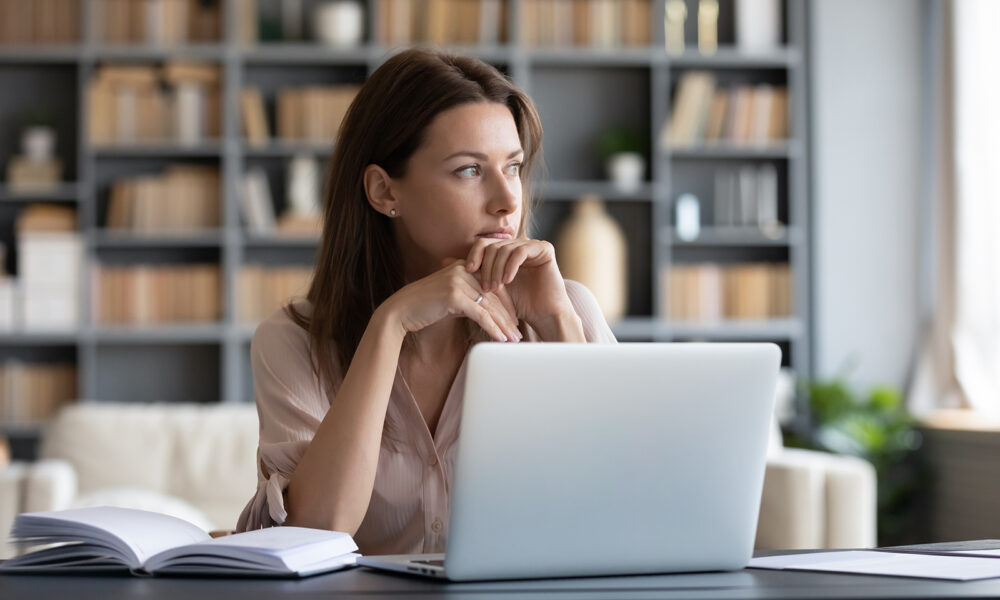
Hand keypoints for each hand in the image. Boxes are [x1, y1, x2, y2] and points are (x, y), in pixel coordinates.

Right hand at [381, 259, 521, 342]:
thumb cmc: (424, 307)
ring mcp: (458, 281)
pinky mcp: (454, 296)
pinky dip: (493, 328)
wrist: (400, 311)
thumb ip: (469, 298)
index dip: (506, 305)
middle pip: (494, 296)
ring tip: (513, 340)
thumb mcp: (451, 298)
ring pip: (490, 306)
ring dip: (504, 325)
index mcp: (464, 267)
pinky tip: (501, 339)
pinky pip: (481, 314)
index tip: (514, 321)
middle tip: (518, 333)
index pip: (493, 285)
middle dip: (508, 317)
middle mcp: (463, 270)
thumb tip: (488, 311)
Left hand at [463, 238, 574, 326]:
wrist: (543, 315)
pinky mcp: (544, 249)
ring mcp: (532, 245)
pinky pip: (521, 251)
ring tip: (495, 288)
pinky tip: (508, 281)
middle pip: (493, 245)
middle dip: (486, 267)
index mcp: (505, 250)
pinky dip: (511, 266)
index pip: (483, 244)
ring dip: (497, 269)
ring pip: (504, 249)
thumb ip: (471, 273)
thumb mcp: (489, 288)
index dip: (474, 256)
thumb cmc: (517, 305)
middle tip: (485, 287)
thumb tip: (443, 261)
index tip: (467, 272)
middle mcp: (518, 244)